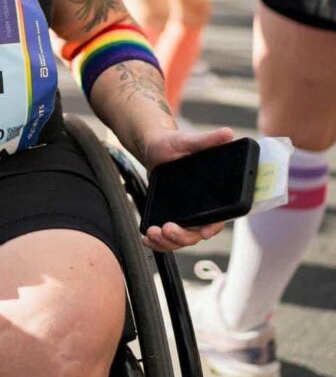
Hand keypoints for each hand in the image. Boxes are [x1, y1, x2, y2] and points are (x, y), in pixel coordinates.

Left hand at [140, 126, 233, 251]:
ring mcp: (184, 215)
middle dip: (181, 237)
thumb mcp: (188, 140)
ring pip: (180, 239)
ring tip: (152, 233)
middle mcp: (200, 209)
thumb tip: (228, 133)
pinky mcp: (170, 216)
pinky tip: (147, 240)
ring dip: (167, 242)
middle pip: (195, 234)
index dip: (212, 227)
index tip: (204, 231)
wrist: (155, 148)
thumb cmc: (174, 143)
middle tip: (166, 228)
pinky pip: (166, 237)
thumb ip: (208, 140)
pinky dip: (157, 242)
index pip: (217, 218)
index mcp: (211, 196)